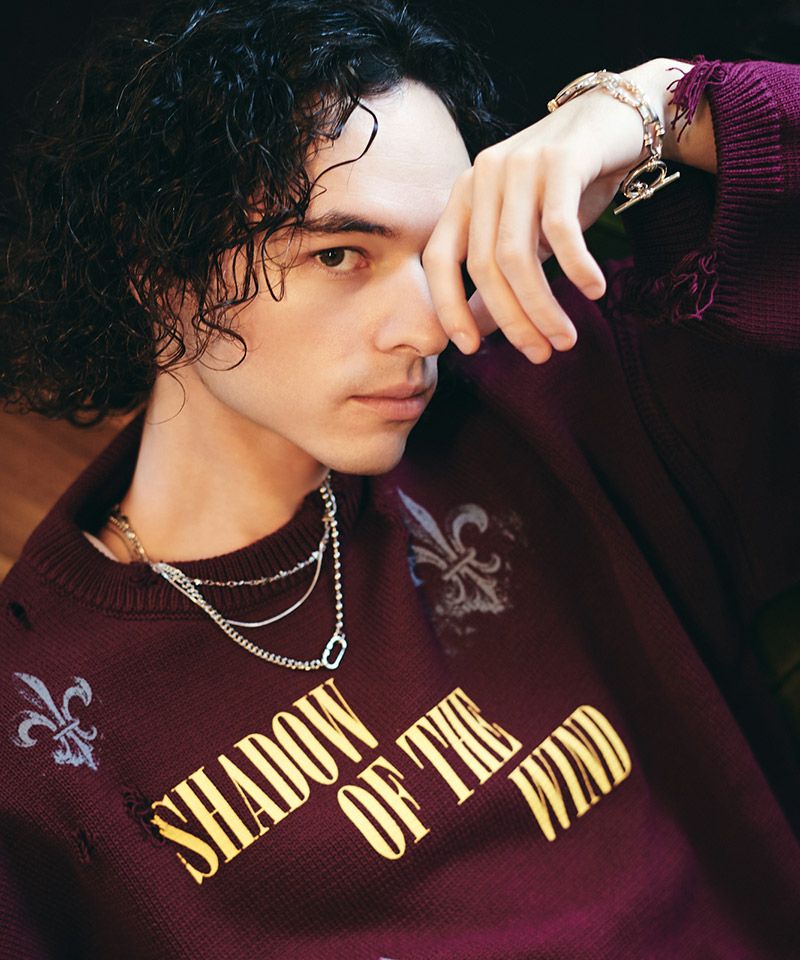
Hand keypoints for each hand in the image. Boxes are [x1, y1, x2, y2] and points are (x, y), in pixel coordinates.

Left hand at [422, 60, 680, 363]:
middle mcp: (484, 175)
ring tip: (565, 338)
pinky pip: (560, 228)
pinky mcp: (561, 159)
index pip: (438, 258)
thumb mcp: (529, 235)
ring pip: (517, 255)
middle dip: (511, 320)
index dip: (448, 307)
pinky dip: (576, 267)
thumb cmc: (569, 187)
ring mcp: (520, 164)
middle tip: (540, 354)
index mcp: (465, 193)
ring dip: (541, 307)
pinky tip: (593, 291)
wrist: (620, 118)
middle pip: (484, 266)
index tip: (469, 349)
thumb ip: (500, 277)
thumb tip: (477, 333)